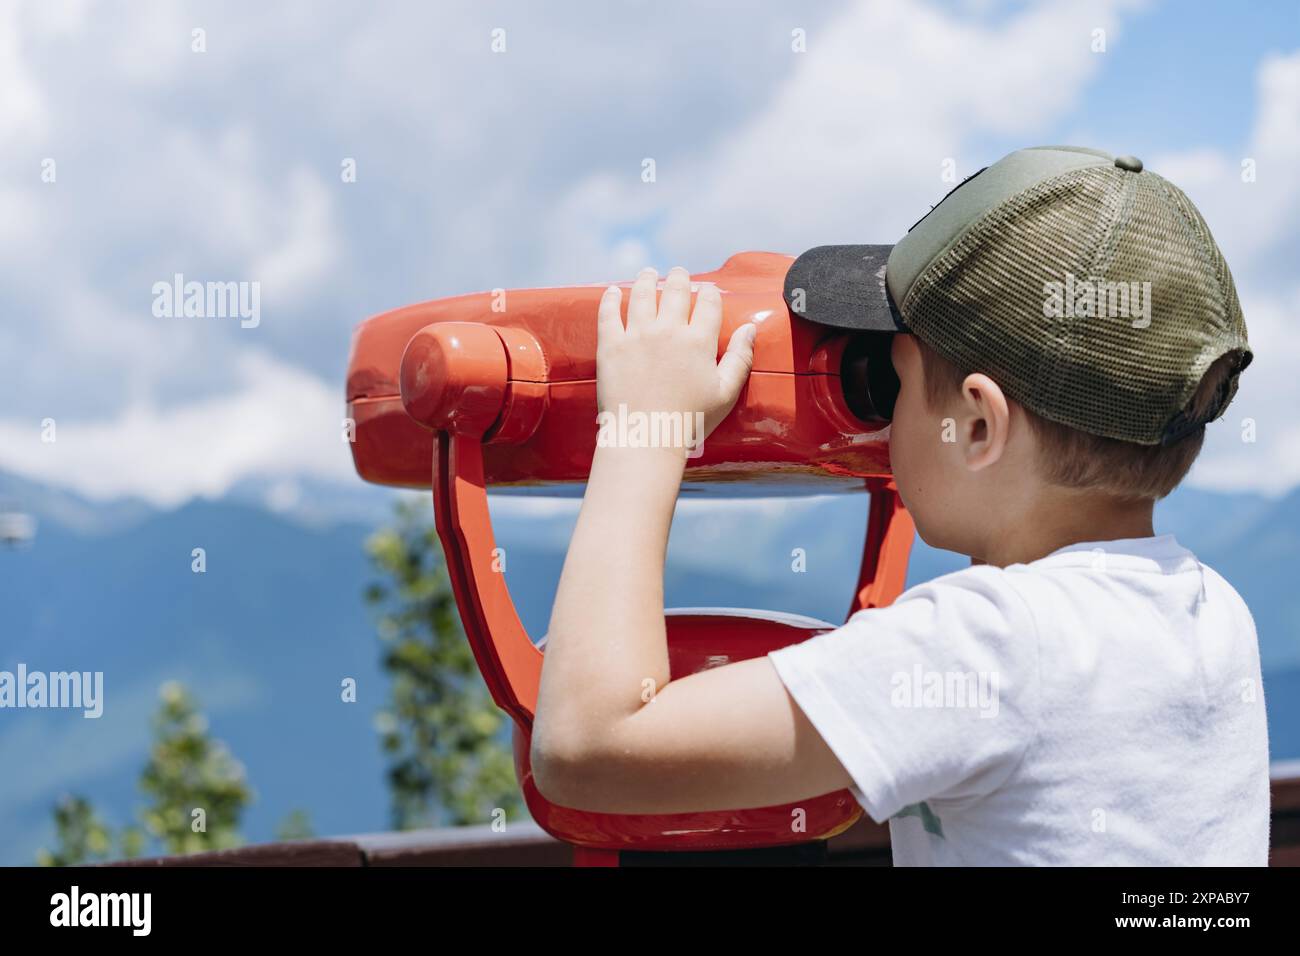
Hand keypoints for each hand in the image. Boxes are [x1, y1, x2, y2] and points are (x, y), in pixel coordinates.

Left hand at [596, 265, 755, 455]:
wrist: (646, 438)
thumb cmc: (690, 421)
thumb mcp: (725, 392)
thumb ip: (740, 358)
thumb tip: (749, 329)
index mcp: (699, 341)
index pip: (708, 302)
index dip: (709, 293)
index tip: (707, 291)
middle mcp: (668, 330)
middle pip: (675, 290)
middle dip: (679, 278)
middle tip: (678, 273)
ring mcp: (637, 335)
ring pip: (641, 294)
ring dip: (646, 279)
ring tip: (648, 273)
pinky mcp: (611, 346)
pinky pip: (608, 312)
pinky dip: (609, 298)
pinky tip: (611, 291)